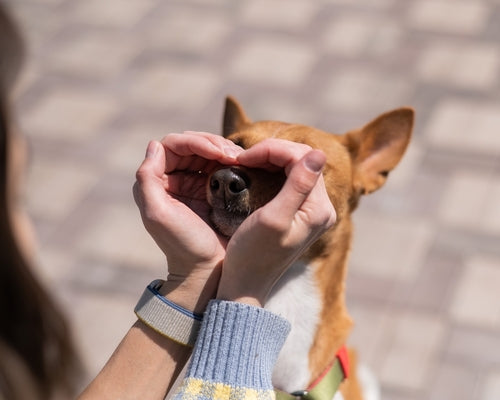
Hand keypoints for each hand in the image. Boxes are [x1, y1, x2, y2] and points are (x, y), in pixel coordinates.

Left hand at [133, 132, 242, 311]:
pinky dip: (232, 160)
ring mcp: (195, 183)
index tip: (217, 153)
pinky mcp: (213, 190)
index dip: (194, 142)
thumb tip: (155, 145)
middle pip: (191, 144)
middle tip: (232, 154)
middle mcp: (174, 179)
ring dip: (224, 149)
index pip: (172, 146)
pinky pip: (221, 165)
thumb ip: (148, 179)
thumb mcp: (158, 214)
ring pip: (207, 151)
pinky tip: (242, 165)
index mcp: (157, 182)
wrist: (208, 271)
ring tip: (239, 159)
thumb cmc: (183, 245)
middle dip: (212, 143)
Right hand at [217, 139, 335, 306]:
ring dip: (272, 158)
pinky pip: (291, 179)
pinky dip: (273, 169)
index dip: (273, 150)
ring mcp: (312, 210)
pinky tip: (256, 170)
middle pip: (303, 160)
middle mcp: (322, 208)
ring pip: (297, 167)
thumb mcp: (274, 218)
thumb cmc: (253, 254)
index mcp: (319, 208)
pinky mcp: (301, 213)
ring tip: (247, 161)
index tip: (244, 157)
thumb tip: (319, 152)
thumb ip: (298, 185)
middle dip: (273, 151)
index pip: (303, 158)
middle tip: (243, 157)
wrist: (246, 284)